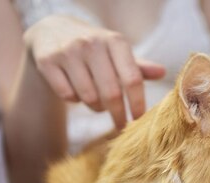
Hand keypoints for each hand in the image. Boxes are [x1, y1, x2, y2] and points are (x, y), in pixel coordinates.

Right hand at [24, 15, 165, 127]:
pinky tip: (76, 90)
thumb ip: (138, 66)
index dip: (138, 104)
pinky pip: (67, 96)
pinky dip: (74, 100)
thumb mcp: (117, 52)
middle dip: (118, 115)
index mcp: (115, 41)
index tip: (139, 121)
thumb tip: (162, 72)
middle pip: (111, 94)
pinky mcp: (47, 61)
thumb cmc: (95, 48)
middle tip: (121, 126)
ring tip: (97, 101)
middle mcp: (92, 43)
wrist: (51, 30)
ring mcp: (68, 51)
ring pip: (89, 97)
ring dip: (96, 107)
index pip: (132, 79)